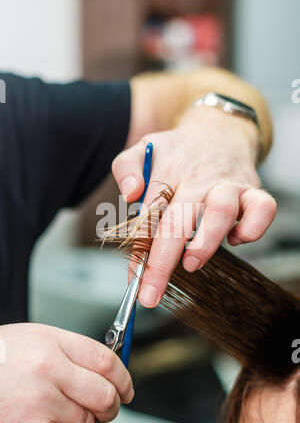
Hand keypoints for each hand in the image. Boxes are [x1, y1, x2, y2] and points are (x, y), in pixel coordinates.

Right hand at [0, 323, 133, 422]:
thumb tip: (107, 371)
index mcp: (49, 342)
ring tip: (66, 419)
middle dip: (110, 404)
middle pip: (104, 393)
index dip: (124, 377)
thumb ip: (69, 352)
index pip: (105, 360)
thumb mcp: (32, 340)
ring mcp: (38, 404)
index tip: (126, 387)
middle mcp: (47, 370)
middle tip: (103, 407)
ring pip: (89, 421)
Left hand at [112, 106, 276, 307]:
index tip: (135, 279)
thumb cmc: (177, 151)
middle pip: (180, 219)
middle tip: (151, 293)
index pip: (149, 215)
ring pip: (222, 211)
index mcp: (168, 171)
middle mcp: (199, 177)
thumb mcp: (143, 150)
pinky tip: (234, 239)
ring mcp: (228, 184)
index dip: (141, 250)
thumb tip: (130, 195)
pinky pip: (262, 209)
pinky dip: (252, 230)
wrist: (218, 129)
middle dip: (163, 262)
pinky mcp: (253, 190)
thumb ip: (125, 169)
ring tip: (190, 263)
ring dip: (205, 242)